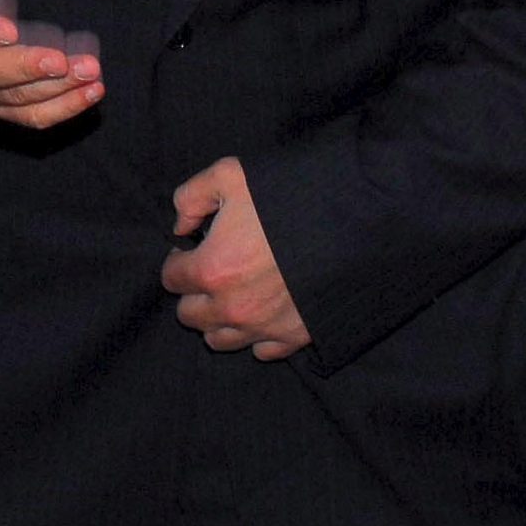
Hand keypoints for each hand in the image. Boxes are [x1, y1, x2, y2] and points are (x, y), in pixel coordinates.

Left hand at [161, 158, 310, 358]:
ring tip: (234, 294)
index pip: (171, 278)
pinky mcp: (295, 337)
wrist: (353, 219)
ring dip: (219, 319)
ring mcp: (264, 326)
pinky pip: (263, 351)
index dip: (179, 260)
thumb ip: (192, 197)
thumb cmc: (289, 195)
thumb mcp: (230, 174)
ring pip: (220, 339)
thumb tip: (180, 226)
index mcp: (212, 268)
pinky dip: (257, 335)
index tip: (192, 249)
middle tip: (212, 271)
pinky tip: (264, 312)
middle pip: (190, 315)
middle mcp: (233, 307)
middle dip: (194, 292)